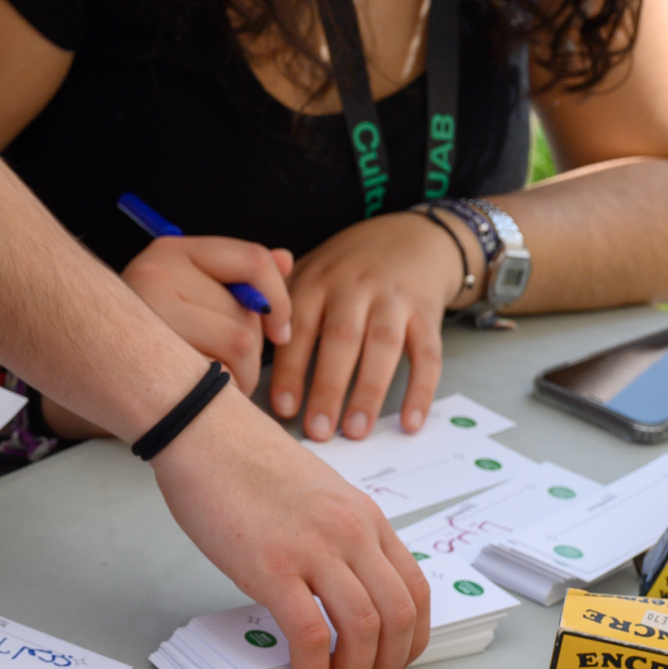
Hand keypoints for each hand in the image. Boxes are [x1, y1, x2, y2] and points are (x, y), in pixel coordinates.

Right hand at [119, 235, 294, 395]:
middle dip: (251, 353)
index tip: (280, 331)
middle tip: (226, 369)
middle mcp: (156, 272)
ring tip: (208, 384)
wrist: (78, 369)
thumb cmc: (140, 336)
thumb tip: (287, 259)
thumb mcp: (187, 295)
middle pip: (247, 314)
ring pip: (239, 344)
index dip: (279, 299)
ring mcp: (149, 312)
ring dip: (239, 377)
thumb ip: (238, 278)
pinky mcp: (148, 355)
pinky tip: (191, 394)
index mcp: (171, 250)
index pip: (252, 260)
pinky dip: (217, 394)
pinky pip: (216, 375)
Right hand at [150, 389, 429, 668]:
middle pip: (400, 616)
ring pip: (364, 630)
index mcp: (365, 517)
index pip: (416, 589)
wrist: (204, 432)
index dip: (413, 637)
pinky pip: (310, 636)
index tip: (393, 657)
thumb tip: (341, 585)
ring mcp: (314, 551)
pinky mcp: (272, 568)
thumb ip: (338, 535)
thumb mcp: (317, 494)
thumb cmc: (246, 461)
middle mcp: (351, 534)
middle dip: (388, 663)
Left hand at [266, 211, 469, 441]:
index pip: (298, 327)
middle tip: (318, 430)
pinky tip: (410, 423)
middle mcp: (355, 288)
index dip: (289, 368)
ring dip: (368, 391)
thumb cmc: (344, 270)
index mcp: (316, 282)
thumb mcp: (306, 274)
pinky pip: (427, 354)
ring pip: (383, 345)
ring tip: (355, 431)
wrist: (410, 237)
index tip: (282, 408)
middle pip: (341, 337)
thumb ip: (274, 308)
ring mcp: (393, 300)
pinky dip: (421, 390)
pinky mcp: (427, 313)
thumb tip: (240, 352)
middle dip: (327, 386)